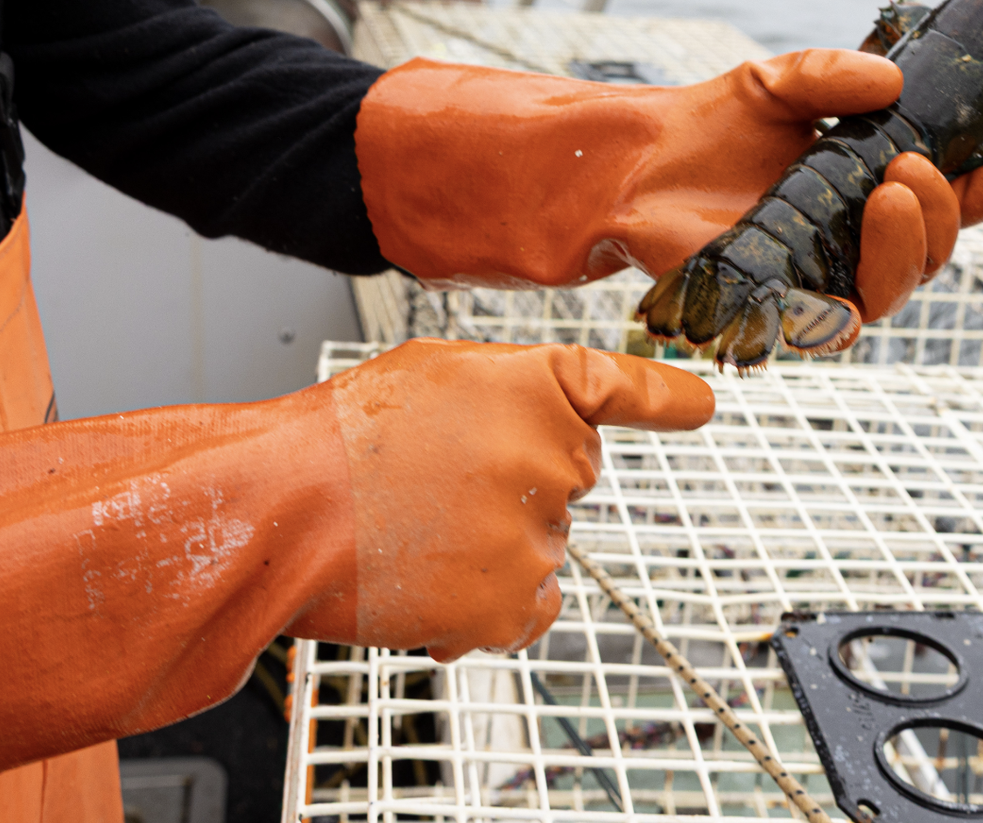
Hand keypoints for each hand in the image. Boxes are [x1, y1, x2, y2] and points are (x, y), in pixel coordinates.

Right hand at [296, 340, 712, 660]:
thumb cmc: (340, 440)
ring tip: (414, 530)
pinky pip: (528, 607)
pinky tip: (431, 577)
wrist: (282, 510)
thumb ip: (507, 395)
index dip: (668, 398)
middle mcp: (556, 455)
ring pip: (539, 546)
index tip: (700, 403)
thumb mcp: (435, 374)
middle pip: (565, 478)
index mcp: (538, 385)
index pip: (625, 388)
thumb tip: (545, 433)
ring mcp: (541, 532)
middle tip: (432, 482)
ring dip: (490, 548)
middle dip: (512, 485)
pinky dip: (486, 603)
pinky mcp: (515, 600)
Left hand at [357, 51, 982, 312]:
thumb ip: (828, 74)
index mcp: (873, 186)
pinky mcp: (781, 316)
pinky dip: (842, 306)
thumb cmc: (706, 129)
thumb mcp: (774, 82)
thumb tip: (890, 78)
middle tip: (911, 168)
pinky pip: (829, 329)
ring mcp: (824, 280)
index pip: (953, 194)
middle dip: (944, 212)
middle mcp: (858, 239)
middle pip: (935, 248)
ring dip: (908, 247)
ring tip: (889, 194)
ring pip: (896, 289)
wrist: (630, 170)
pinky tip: (839, 279)